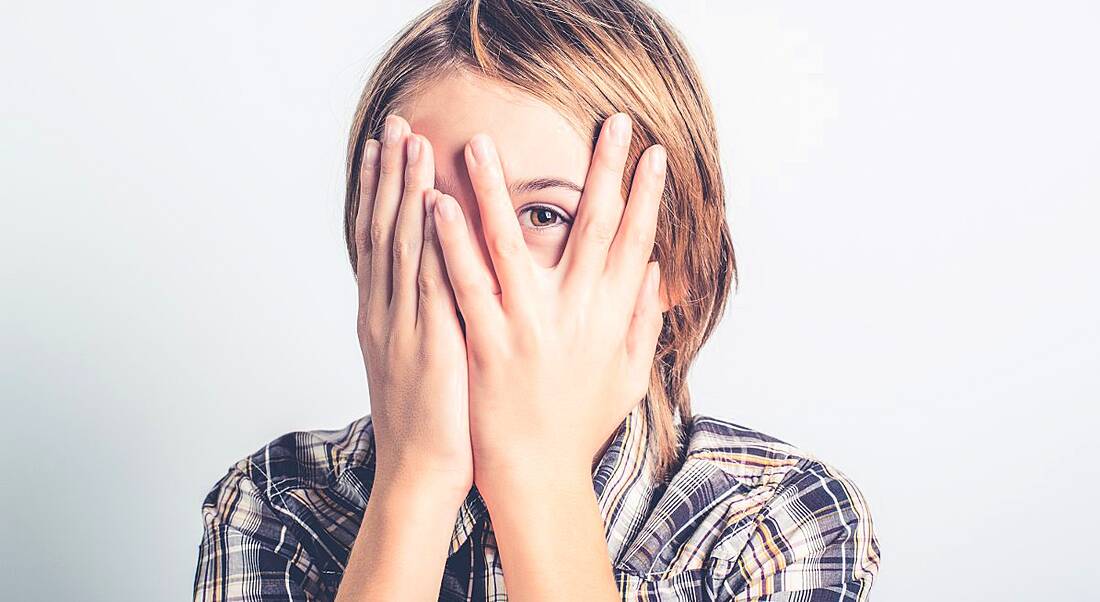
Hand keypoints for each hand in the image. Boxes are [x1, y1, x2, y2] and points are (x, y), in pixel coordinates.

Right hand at [355, 114, 471, 502]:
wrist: (419, 473)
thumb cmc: (429, 421)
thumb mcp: (418, 359)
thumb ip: (424, 316)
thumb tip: (440, 283)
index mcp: (381, 314)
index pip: (377, 239)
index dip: (378, 190)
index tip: (385, 147)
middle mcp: (384, 312)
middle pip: (382, 229)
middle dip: (388, 174)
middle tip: (395, 124)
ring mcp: (402, 325)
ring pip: (400, 245)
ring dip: (404, 190)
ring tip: (410, 143)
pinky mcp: (428, 344)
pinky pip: (429, 282)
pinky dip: (429, 240)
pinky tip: (435, 205)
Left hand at [429, 113, 666, 497]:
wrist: (536, 475)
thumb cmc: (579, 425)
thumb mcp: (627, 377)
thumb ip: (641, 321)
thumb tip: (653, 269)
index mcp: (609, 319)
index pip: (636, 242)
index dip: (646, 195)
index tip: (653, 153)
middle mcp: (575, 314)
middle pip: (593, 228)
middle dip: (606, 170)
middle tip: (613, 122)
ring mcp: (528, 326)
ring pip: (513, 244)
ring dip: (500, 189)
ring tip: (483, 143)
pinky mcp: (485, 342)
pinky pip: (465, 282)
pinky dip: (452, 240)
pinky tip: (440, 202)